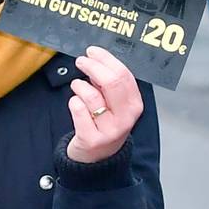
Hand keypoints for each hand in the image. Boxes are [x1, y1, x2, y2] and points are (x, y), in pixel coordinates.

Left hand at [64, 47, 144, 165]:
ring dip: (80, 86)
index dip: (106, 59)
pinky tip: (75, 103)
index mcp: (135, 105)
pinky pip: (78, 110)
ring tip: (78, 86)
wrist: (98, 157)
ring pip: (92, 96)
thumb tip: (97, 60)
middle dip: (93, 67)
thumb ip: (111, 84)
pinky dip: (73, 101)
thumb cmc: (106, 123)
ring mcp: (109, 130)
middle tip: (81, 61)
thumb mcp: (116, 104)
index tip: (93, 51)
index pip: (123, 75)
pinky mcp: (91, 139)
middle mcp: (126, 118)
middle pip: (111, 82)